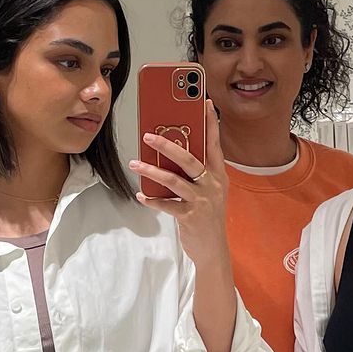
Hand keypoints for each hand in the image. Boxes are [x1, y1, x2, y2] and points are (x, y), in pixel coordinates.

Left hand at [130, 102, 229, 272]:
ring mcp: (202, 200)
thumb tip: (173, 151)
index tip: (204, 103)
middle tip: (147, 136)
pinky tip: (141, 195)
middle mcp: (212, 184)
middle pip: (190, 159)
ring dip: (152, 171)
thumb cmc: (207, 215)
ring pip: (174, 180)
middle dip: (168, 145)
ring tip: (135, 164)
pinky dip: (152, 199)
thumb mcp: (208, 190)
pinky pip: (167, 205)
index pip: (214, 143)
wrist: (213, 249)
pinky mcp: (190, 216)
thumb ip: (196, 172)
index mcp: (217, 174)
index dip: (210, 123)